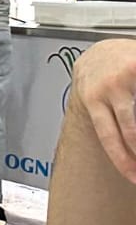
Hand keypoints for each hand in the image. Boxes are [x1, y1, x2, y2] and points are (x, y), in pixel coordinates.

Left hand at [70, 40, 135, 181]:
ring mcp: (126, 76)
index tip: (133, 177)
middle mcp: (107, 89)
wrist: (104, 47)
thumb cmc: (101, 77)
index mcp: (92, 100)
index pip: (108, 137)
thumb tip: (124, 149)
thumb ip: (107, 120)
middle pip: (130, 131)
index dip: (123, 160)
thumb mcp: (95, 98)